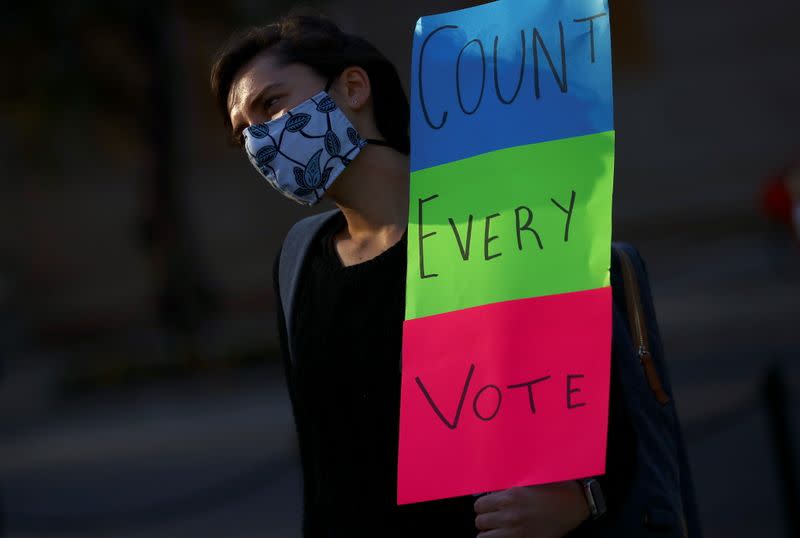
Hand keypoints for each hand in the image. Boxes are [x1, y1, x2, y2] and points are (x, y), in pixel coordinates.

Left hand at [473, 481, 589, 537]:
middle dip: (485, 519)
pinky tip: (506, 535)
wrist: (575, 504)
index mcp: (510, 497)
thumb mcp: (528, 481)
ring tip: (497, 528)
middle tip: (493, 517)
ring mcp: (517, 532)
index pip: (479, 506)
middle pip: (480, 522)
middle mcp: (511, 515)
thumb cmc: (553, 488)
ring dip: (489, 532)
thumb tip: (491, 491)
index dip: (483, 506)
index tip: (488, 506)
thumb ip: (508, 487)